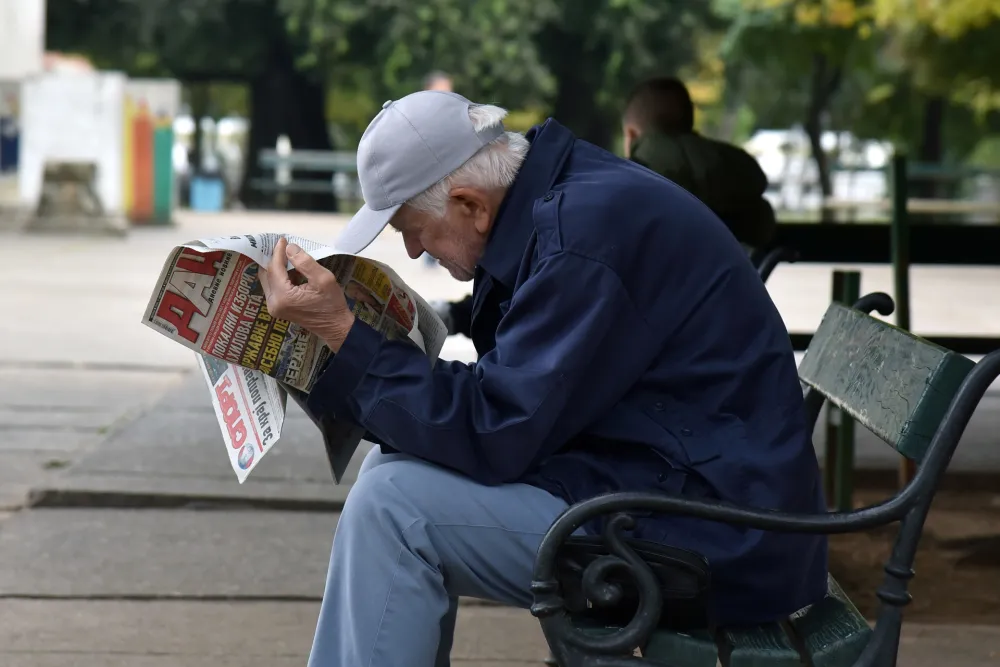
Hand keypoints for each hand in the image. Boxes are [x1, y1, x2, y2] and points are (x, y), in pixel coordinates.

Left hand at [258, 237, 355, 351]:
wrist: (335, 327)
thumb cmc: (332, 303)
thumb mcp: (323, 279)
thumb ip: (305, 262)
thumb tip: (290, 248)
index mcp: (283, 296)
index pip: (274, 268)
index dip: (278, 252)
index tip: (283, 239)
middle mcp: (274, 303)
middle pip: (266, 274)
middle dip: (273, 258)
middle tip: (280, 244)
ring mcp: (274, 307)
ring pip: (268, 280)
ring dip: (275, 267)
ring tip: (284, 254)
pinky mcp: (278, 309)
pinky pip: (273, 287)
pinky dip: (278, 276)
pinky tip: (288, 268)